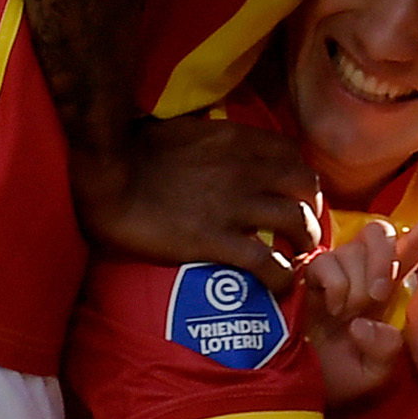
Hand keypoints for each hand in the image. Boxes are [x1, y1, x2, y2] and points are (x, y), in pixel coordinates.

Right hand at [81, 111, 323, 284]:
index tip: (293, 195)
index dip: (299, 178)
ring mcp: (234, 206)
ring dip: (305, 243)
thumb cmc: (132, 152)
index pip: (291, 154)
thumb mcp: (184, 131)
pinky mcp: (216, 241)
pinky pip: (267, 263)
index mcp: (235, 140)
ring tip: (296, 257)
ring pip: (297, 222)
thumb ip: (213, 142)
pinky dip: (282, 278)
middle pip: (305, 187)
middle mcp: (245, 169)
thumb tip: (221, 152)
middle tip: (302, 230)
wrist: (106, 179)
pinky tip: (280, 287)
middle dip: (312, 210)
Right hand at [301, 193, 417, 409]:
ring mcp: (332, 271)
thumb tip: (368, 323)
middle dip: (383, 259)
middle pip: (381, 232)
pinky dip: (335, 286)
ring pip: (355, 250)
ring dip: (356, 284)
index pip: (411, 251)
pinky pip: (329, 262)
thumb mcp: (374, 373)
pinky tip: (329, 308)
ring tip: (344, 315)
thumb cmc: (334, 380)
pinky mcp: (305, 274)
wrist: (294, 389)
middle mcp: (360, 274)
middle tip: (378, 296)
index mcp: (383, 291)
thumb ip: (387, 351)